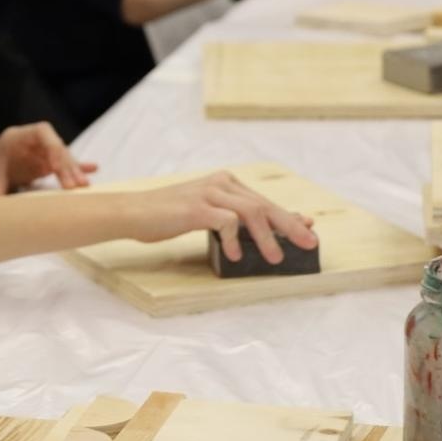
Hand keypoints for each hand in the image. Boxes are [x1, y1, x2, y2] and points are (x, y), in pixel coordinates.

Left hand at [0, 122, 97, 194]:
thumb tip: (1, 213)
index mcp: (14, 138)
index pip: (42, 131)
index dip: (54, 146)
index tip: (58, 166)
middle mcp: (29, 143)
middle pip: (55, 147)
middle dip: (67, 164)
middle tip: (75, 186)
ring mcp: (37, 154)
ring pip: (61, 158)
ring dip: (73, 171)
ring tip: (83, 187)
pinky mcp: (41, 166)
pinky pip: (62, 165)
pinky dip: (75, 168)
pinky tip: (92, 171)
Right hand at [127, 170, 317, 264]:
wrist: (132, 212)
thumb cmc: (165, 217)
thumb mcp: (202, 215)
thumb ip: (229, 219)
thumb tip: (260, 235)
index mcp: (224, 183)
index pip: (263, 200)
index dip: (288, 215)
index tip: (307, 227)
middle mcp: (221, 183)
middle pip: (264, 205)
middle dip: (290, 225)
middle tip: (309, 243)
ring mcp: (209, 193)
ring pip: (251, 212)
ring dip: (268, 237)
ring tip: (277, 258)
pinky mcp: (196, 208)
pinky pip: (226, 222)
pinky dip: (234, 240)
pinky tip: (235, 256)